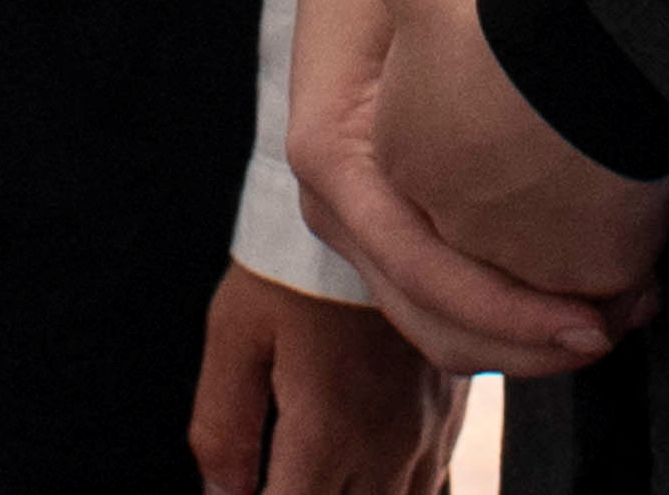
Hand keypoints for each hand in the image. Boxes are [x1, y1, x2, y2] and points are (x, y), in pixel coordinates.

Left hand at [189, 261, 457, 494]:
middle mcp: (384, 446)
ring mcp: (425, 436)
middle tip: (280, 467)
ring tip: (316, 472)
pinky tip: (363, 477)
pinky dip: (396, 494)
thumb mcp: (236, 332)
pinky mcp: (449, 419)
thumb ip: (222, 423)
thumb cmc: (296, 263)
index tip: (247, 488)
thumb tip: (220, 494)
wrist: (378, 202)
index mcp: (326, 430)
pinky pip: (432, 490)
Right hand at [285, 0, 653, 382]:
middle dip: (528, 345)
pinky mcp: (401, 224)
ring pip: (443, 328)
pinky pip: (453, 302)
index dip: (509, 311)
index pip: (422, 272)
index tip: (593, 320)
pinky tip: (590, 294)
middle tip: (618, 329)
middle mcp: (340, 209)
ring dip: (528, 341)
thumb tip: (535, 64)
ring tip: (617, 319)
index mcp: (336, 159)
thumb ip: (442, 1)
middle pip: (433, 323)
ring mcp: (366, 224)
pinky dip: (516, 314)